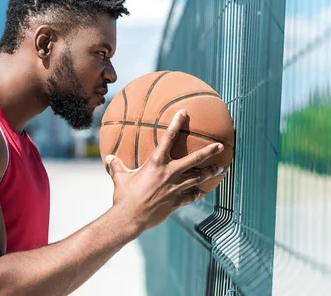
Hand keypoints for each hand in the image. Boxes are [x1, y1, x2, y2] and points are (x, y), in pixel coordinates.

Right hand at [104, 109, 225, 232]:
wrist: (130, 218)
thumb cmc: (123, 196)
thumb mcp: (119, 178)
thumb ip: (116, 166)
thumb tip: (108, 158)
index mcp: (156, 163)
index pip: (168, 138)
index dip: (176, 123)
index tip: (184, 112)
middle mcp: (169, 173)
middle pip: (195, 159)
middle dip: (209, 151)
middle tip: (221, 146)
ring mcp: (176, 188)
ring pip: (198, 178)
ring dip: (211, 173)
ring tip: (222, 169)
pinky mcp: (177, 202)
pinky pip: (192, 196)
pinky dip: (198, 193)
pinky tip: (203, 191)